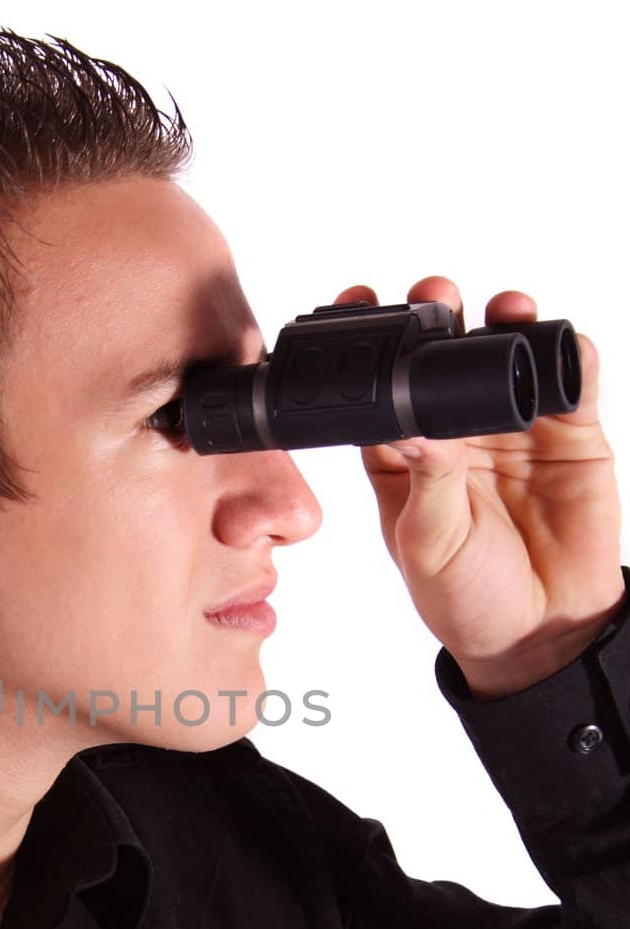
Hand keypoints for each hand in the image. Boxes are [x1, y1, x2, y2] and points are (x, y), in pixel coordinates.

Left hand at [334, 276, 625, 699]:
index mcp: (404, 458)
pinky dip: (569, 354)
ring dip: (504, 321)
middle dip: (438, 317)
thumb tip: (414, 430)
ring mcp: (513, 428)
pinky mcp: (569, 434)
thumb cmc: (468, 599)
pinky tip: (560, 342)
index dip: (372, 346)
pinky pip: (571, 381)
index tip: (358, 304)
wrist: (543, 633)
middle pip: (444, 356)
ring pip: (507, 355)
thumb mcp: (431, 545)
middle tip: (434, 295)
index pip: (382, 389)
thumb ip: (426, 483)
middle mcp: (456, 432)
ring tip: (503, 307)